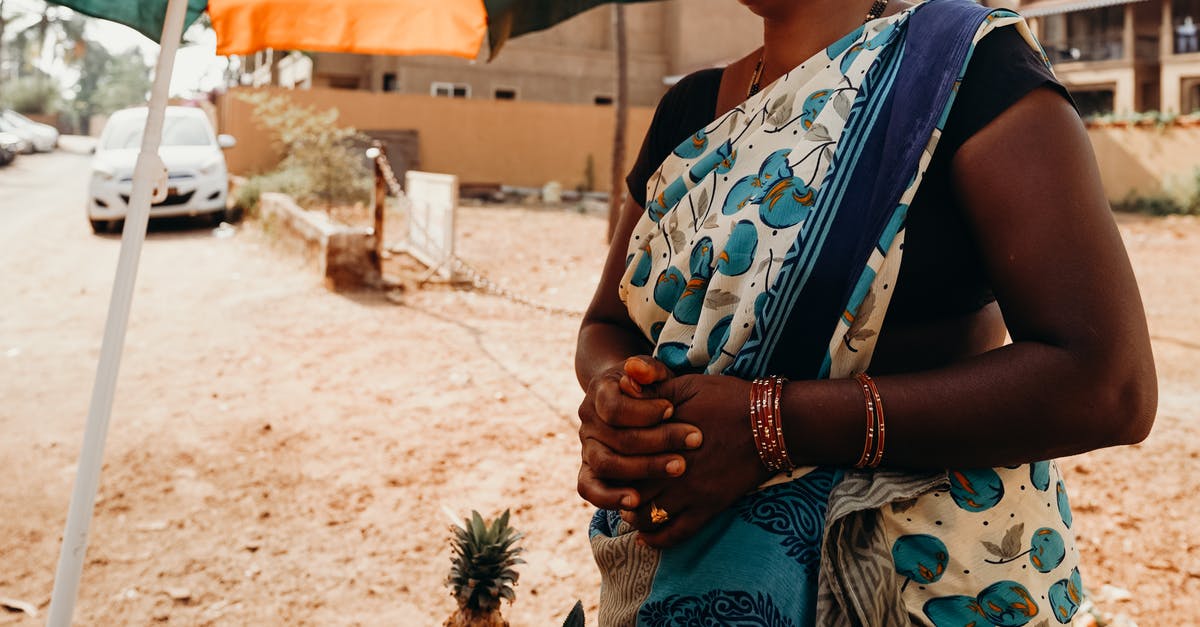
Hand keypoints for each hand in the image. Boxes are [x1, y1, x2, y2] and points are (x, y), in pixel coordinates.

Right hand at [576, 357, 700, 510]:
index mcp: (599, 393)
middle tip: (694, 439)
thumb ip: (650, 370)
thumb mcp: (653, 373)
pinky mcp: (590, 471)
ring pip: (606, 464)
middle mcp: (588, 421)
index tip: (673, 409)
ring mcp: (587, 448)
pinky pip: (589, 489)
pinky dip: (609, 498)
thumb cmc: (650, 389)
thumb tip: (636, 368)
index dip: (645, 411)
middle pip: (616, 438)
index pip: (614, 408)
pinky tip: (636, 502)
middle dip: (659, 441)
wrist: (629, 403)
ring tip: (678, 468)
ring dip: (644, 468)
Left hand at [622, 374, 772, 548]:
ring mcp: (692, 492)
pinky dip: (657, 540)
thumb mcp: (687, 385)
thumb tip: (622, 382)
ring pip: (648, 516)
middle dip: (616, 490)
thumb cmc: (728, 399)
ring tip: (628, 509)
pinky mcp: (710, 507)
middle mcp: (674, 469)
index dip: (610, 460)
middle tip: (612, 487)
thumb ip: (653, 389)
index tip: (607, 458)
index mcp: (664, 438)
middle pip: (629, 489)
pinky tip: (645, 539)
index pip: (623, 456)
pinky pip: (677, 534)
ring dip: (632, 515)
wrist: (772, 423)